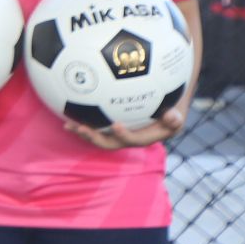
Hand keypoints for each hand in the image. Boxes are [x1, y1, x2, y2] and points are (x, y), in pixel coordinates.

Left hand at [63, 105, 185, 149]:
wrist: (166, 101)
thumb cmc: (172, 102)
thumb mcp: (178, 108)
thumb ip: (175, 115)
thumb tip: (173, 116)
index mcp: (148, 136)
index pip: (136, 140)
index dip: (125, 136)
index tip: (116, 125)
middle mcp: (132, 137)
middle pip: (112, 143)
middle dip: (96, 138)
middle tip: (82, 129)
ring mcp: (120, 132)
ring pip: (100, 135)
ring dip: (84, 132)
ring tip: (68, 125)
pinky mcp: (111, 124)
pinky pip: (96, 124)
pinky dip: (83, 119)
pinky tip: (67, 111)